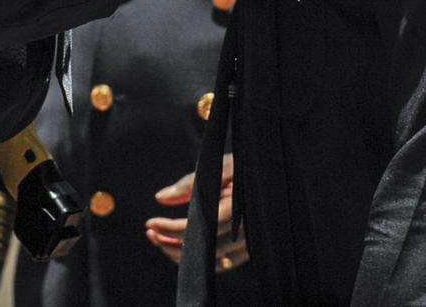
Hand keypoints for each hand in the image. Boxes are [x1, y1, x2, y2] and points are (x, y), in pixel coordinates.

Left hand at [144, 154, 246, 271]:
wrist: (275, 169)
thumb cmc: (249, 163)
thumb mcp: (221, 164)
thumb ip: (191, 182)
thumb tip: (160, 198)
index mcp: (239, 208)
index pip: (200, 228)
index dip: (171, 229)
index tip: (150, 223)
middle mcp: (247, 231)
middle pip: (204, 250)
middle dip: (171, 243)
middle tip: (150, 232)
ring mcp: (250, 242)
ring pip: (211, 261)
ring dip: (182, 255)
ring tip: (159, 239)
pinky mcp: (250, 248)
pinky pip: (224, 263)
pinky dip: (201, 261)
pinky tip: (182, 247)